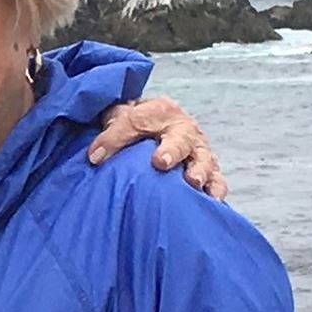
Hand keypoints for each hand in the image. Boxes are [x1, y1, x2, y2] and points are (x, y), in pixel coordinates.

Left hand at [89, 94, 226, 199]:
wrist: (160, 126)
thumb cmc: (137, 126)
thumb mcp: (119, 118)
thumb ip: (110, 131)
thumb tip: (95, 156)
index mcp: (160, 111)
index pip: (137, 120)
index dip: (118, 136)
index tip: (97, 156)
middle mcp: (183, 129)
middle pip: (180, 138)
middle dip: (172, 150)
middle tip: (161, 162)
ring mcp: (198, 150)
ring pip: (204, 159)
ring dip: (199, 170)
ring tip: (193, 182)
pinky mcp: (208, 169)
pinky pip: (217, 179)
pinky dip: (216, 189)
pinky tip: (212, 201)